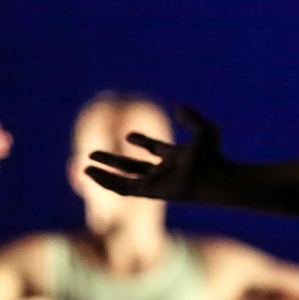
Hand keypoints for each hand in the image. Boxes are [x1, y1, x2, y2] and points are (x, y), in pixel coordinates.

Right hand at [85, 105, 228, 202]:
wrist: (212, 177)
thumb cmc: (212, 156)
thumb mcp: (203, 129)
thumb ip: (191, 118)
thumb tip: (179, 107)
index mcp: (176, 158)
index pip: (155, 150)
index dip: (142, 142)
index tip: (130, 135)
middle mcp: (164, 172)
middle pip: (133, 166)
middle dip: (114, 160)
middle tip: (93, 152)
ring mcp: (156, 183)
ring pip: (125, 178)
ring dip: (106, 171)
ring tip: (86, 164)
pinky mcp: (149, 192)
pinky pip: (122, 188)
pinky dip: (106, 181)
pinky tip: (90, 172)